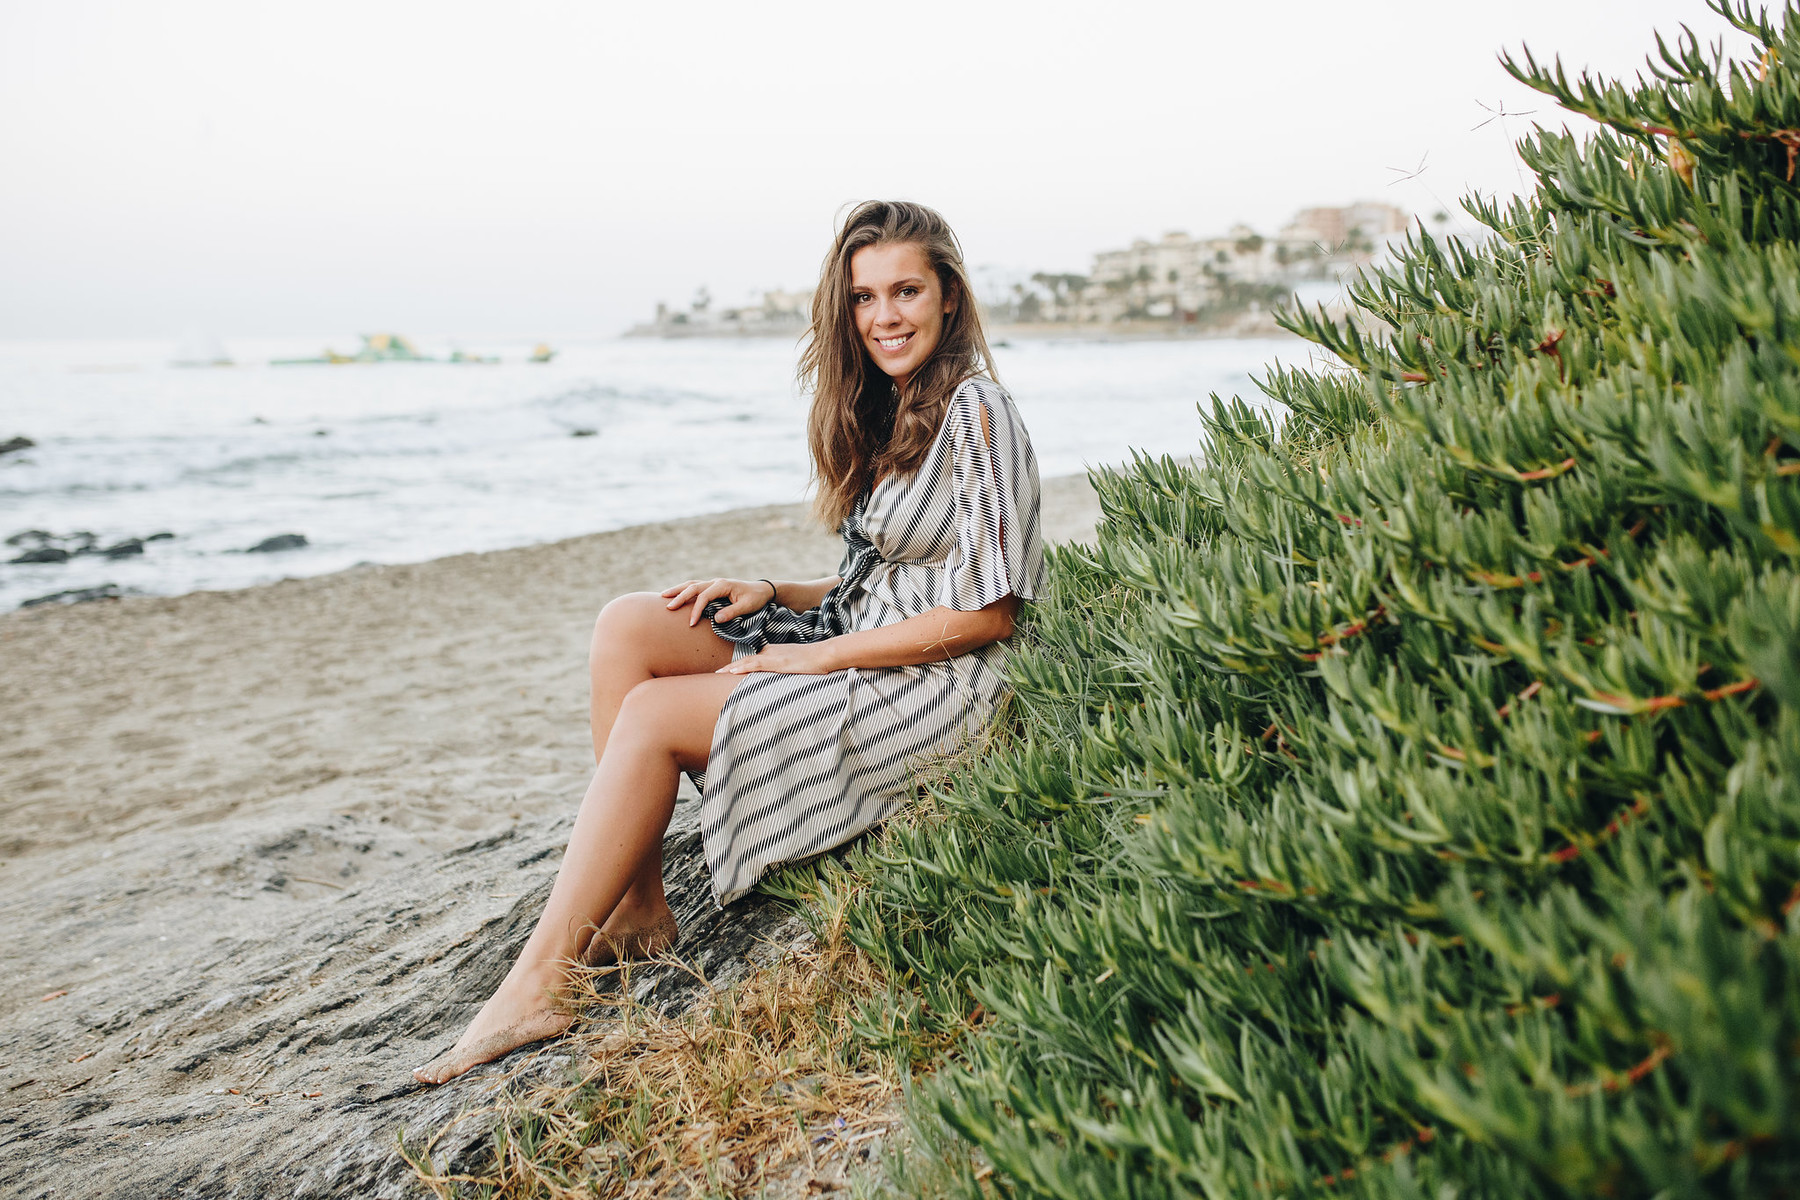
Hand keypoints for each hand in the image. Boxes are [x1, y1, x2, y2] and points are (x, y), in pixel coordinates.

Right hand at [661, 578, 774, 626]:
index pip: (704, 596)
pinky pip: (695, 587)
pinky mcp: (713, 587)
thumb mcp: (748, 606)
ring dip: (678, 590)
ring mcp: (713, 583)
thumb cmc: (756, 599)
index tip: (691, 623)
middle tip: (668, 607)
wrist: (762, 590)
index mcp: (723, 585)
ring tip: (663, 596)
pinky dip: (684, 591)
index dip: (696, 610)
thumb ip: (732, 612)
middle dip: (679, 597)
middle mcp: (716, 582)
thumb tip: (716, 619)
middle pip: (693, 587)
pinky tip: (676, 596)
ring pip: (691, 584)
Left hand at [715, 642, 837, 675]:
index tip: (723, 672)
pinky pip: (757, 664)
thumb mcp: (795, 665)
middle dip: (729, 667)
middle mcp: (769, 652)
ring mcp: (773, 656)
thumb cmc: (813, 662)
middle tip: (714, 673)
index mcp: (772, 653)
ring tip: (717, 673)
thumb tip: (779, 680)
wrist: (825, 654)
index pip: (750, 660)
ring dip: (731, 668)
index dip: (736, 666)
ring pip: (747, 662)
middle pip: (745, 660)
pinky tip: (732, 671)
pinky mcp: (778, 662)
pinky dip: (743, 668)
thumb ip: (784, 671)